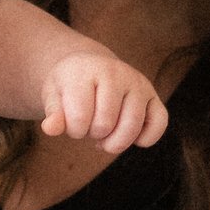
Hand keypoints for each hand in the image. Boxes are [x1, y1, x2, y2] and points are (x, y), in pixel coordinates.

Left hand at [39, 49, 168, 156]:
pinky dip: (146, 139)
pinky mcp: (153, 95)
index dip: (73, 129)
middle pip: (105, 125)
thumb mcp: (54, 95)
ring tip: (104, 136)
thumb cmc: (69, 85)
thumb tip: (50, 128)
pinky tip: (131, 138)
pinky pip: (159, 123)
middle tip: (88, 125)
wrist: (89, 67)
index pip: (79, 117)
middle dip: (92, 134)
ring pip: (132, 127)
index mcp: (87, 71)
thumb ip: (52, 112)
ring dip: (114, 142)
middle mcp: (116, 72)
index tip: (70, 121)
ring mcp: (138, 83)